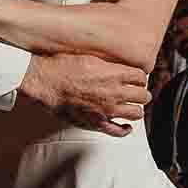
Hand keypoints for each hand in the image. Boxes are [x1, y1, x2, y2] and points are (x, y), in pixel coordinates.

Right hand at [19, 54, 150, 136]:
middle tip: (135, 91)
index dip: (138, 77)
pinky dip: (125, 129)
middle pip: (143, 95)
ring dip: (136, 108)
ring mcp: (107, 110)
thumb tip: (117, 64)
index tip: (134, 78)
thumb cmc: (62, 66)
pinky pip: (118, 131)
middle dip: (141, 92)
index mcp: (114, 74)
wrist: (44, 82)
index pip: (141, 76)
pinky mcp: (97, 123)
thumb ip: (108, 63)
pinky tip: (126, 126)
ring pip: (136, 113)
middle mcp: (115, 93)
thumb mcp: (89, 56)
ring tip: (131, 105)